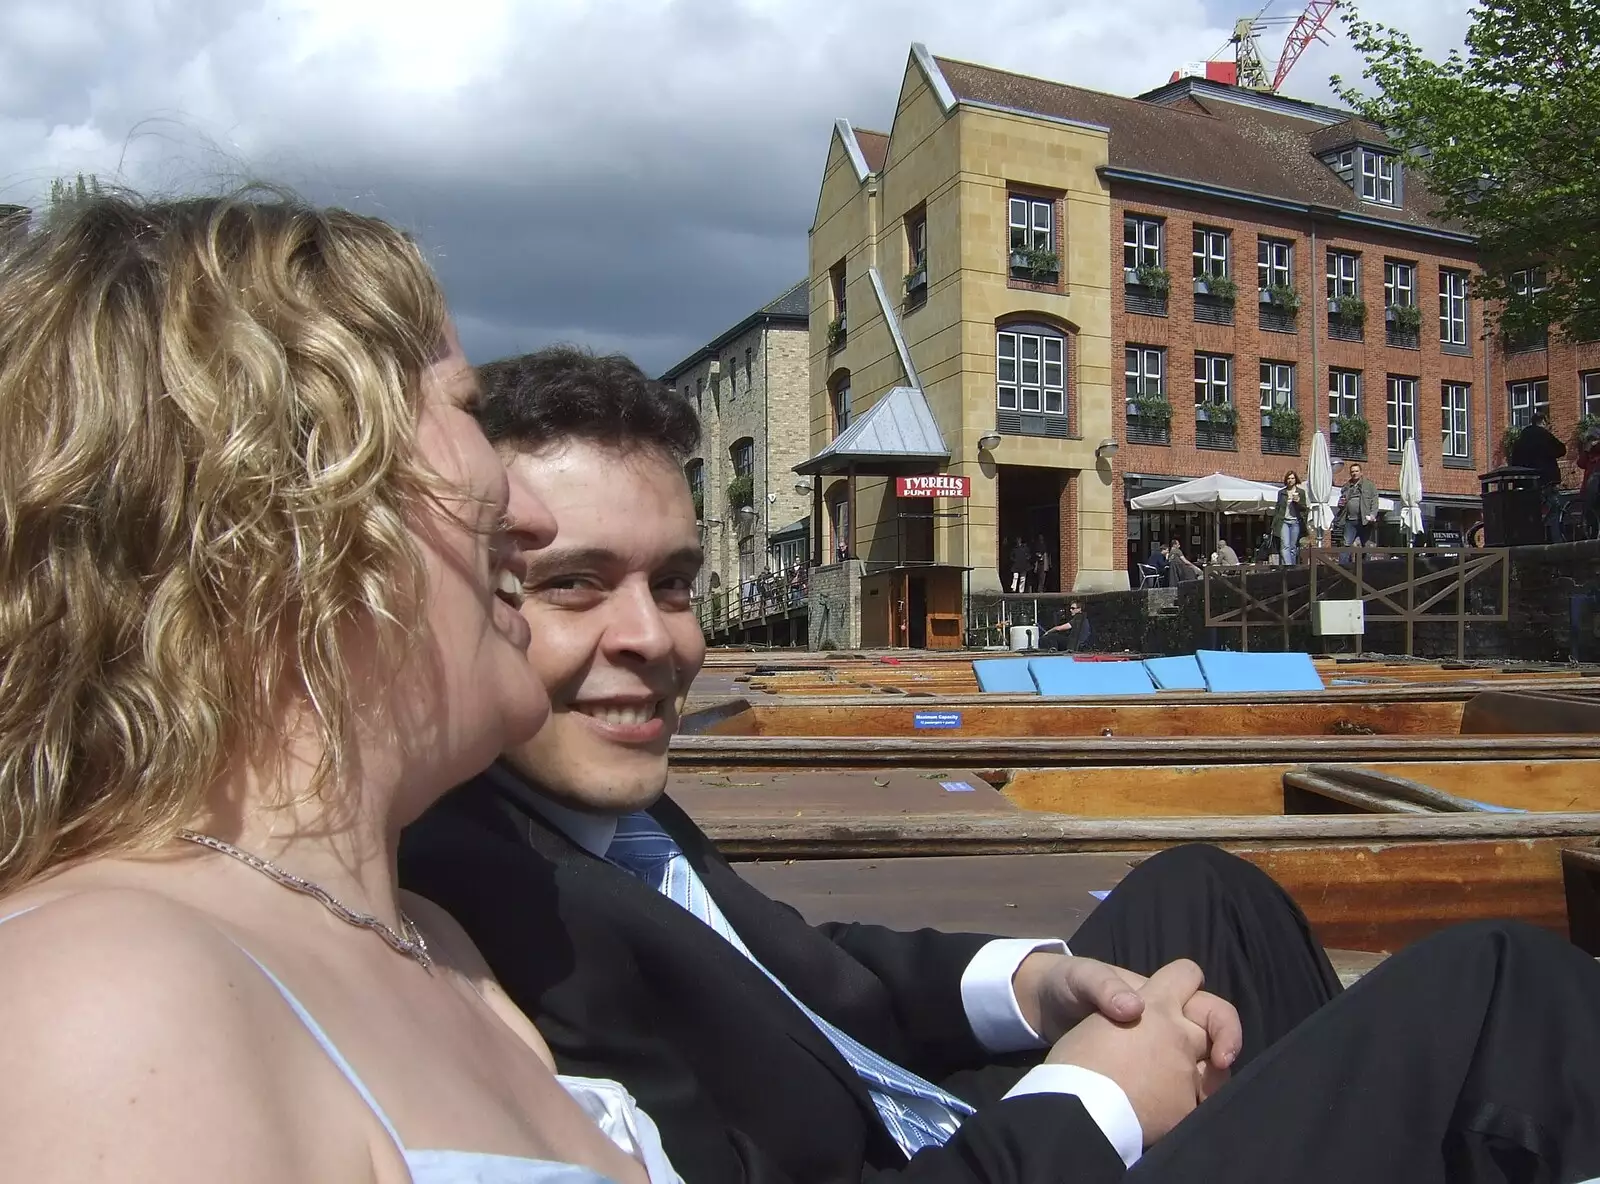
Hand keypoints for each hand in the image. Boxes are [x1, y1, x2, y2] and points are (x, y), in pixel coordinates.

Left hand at [1043, 960, 1238, 1145]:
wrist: (1039, 1010)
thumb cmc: (1066, 984)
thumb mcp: (1082, 978)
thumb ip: (1105, 987)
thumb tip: (1135, 1009)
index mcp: (1158, 999)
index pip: (1207, 1005)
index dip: (1222, 1025)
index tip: (1218, 1058)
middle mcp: (1162, 1024)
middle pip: (1208, 1043)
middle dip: (1218, 1066)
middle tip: (1208, 1093)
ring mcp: (1150, 1050)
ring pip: (1191, 1069)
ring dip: (1198, 1087)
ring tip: (1193, 1110)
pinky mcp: (1136, 1074)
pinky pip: (1166, 1087)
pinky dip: (1173, 1101)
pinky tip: (1166, 1120)